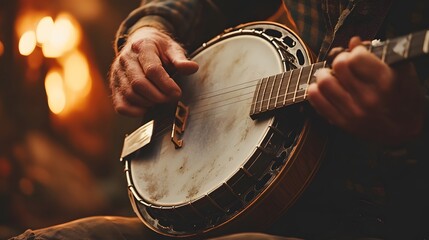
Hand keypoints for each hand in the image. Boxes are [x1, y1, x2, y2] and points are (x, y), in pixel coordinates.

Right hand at [109, 27, 198, 116]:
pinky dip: (134, 111)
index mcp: (142, 46)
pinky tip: (147, 107)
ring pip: (130, 94)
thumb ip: (181, 60)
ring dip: (148, 102)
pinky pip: (121, 105)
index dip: (166, 85)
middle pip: (139, 84)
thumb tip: (192, 68)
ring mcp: (117, 73)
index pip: (152, 69)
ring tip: (160, 100)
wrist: (140, 42)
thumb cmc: (159, 48)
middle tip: (171, 99)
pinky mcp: (114, 86)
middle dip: (158, 96)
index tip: (177, 93)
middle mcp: (126, 59)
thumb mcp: (172, 49)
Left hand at [307, 37, 424, 145]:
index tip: (358, 54)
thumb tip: (353, 41)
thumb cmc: (405, 98)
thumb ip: (379, 53)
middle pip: (339, 66)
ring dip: (324, 74)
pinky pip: (316, 101)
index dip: (356, 51)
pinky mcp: (342, 122)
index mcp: (386, 82)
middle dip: (340, 60)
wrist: (404, 131)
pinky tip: (323, 88)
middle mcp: (368, 98)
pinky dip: (315, 89)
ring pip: (323, 82)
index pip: (356, 57)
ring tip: (331, 75)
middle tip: (344, 64)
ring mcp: (353, 112)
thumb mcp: (402, 72)